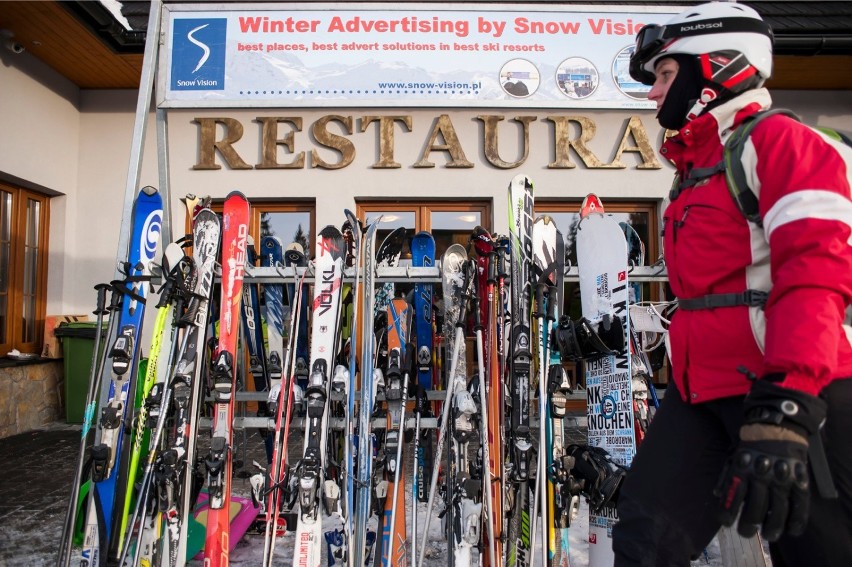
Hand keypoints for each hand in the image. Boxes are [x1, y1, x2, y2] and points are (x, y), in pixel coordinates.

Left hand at [715, 380, 826, 540]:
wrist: (776, 425)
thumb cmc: (750, 443)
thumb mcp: (733, 455)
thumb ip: (726, 474)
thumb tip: (717, 494)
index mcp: (742, 469)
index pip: (732, 497)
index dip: (727, 512)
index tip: (724, 522)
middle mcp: (761, 476)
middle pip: (754, 509)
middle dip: (748, 525)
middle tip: (745, 532)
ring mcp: (781, 479)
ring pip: (777, 511)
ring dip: (771, 527)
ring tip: (768, 536)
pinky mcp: (798, 479)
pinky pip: (799, 504)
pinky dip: (796, 520)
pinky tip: (791, 530)